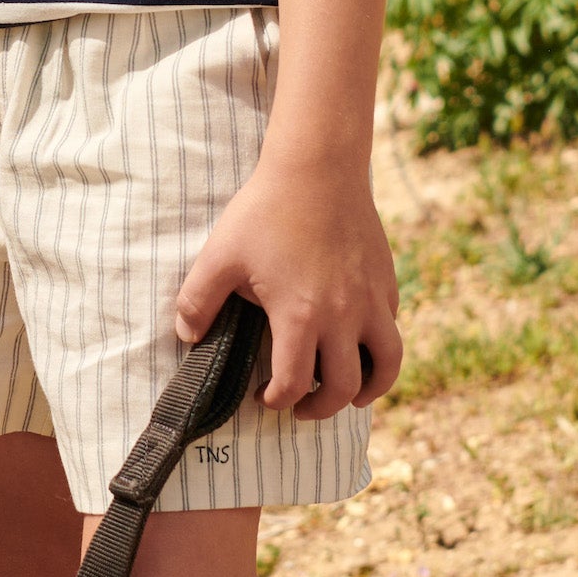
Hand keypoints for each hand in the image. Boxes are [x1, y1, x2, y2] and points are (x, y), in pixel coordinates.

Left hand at [174, 159, 402, 419]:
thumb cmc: (266, 211)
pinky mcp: (387, 282)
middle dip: (320, 408)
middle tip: (302, 407)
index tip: (265, 399)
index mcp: (301, 316)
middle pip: (344, 387)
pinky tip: (357, 341)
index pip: (295, 385)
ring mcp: (372, 300)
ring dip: (369, 389)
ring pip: (387, 365)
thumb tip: (186, 337)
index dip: (278, 401)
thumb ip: (196, 301)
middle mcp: (344, 316)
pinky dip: (378, 347)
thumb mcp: (219, 256)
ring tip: (350, 394)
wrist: (318, 168)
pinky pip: (391, 328)